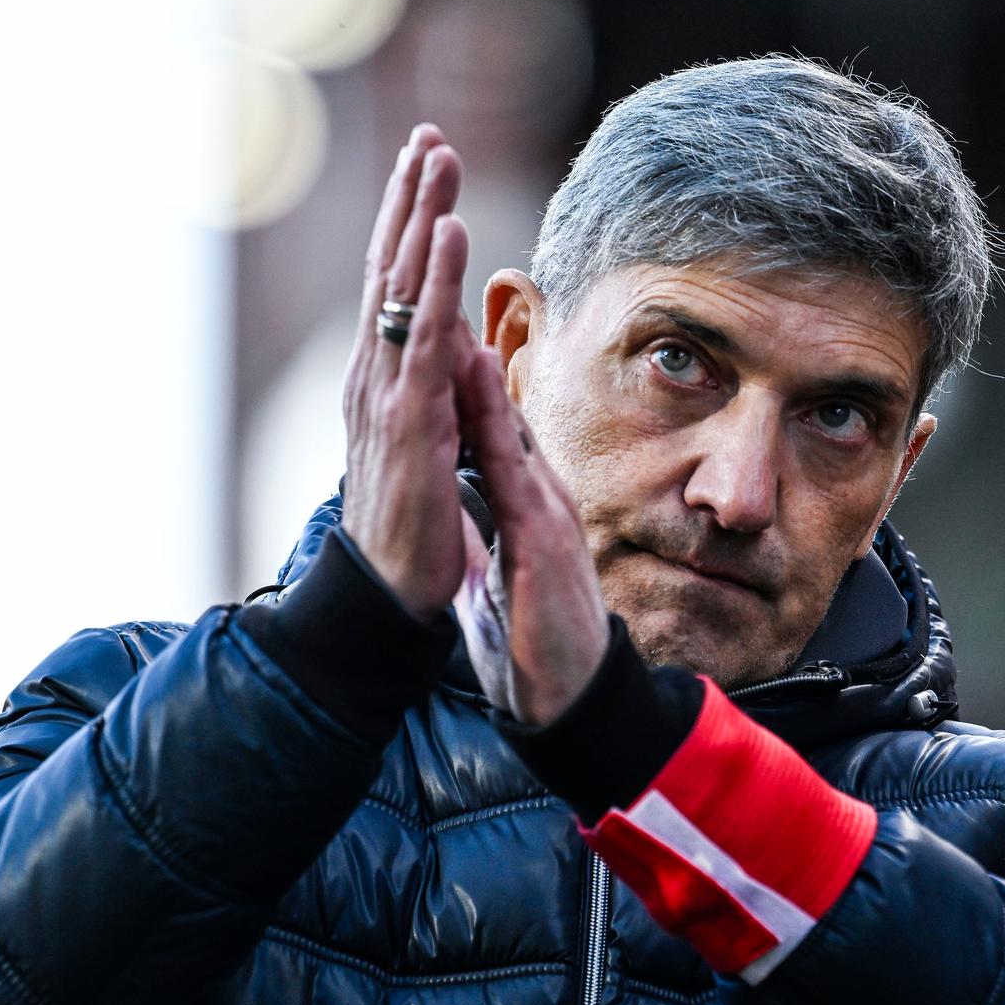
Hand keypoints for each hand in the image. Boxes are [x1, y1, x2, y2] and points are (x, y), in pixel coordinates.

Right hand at [341, 126, 473, 619]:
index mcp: (380, 381)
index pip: (392, 287)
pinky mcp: (408, 420)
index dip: (408, 225)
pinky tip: (448, 231)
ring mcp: (384, 394)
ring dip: (420, 216)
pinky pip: (423, 335)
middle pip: (389, 268)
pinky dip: (433, 278)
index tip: (425, 168)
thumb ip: (438, 396)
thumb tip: (460, 354)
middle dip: (410, 199)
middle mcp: (372, 375)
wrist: (388, 596)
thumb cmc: (413, 529)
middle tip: (429, 137)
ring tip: (438, 156)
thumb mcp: (429, 447)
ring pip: (400, 287)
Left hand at [452, 346, 610, 727]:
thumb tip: (472, 518)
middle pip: (499, 415)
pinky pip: (513, 472)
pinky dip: (495, 427)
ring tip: (453, 322)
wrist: (571, 697)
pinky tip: (481, 395)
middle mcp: (538, 496)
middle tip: (441, 307)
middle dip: (468, 360)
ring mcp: (545, 512)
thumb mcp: (503, 575)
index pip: (488, 432)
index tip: (432, 338)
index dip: (460, 385)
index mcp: (524, 506)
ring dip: (481, 376)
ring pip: (508, 429)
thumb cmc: (537, 639)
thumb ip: (491, 539)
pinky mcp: (543, 538)